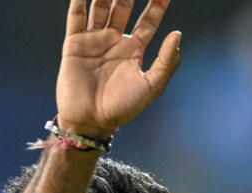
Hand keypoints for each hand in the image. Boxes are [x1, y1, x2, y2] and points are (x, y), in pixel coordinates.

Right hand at [57, 0, 180, 137]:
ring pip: (101, 6)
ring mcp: (94, 40)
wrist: (91, 122)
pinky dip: (79, 0)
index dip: (157, 3)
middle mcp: (114, 41)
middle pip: (124, 6)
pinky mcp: (74, 44)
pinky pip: (76, 17)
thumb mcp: (152, 86)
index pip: (148, 20)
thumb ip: (167, 61)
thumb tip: (177, 33)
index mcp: (134, 50)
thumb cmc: (123, 108)